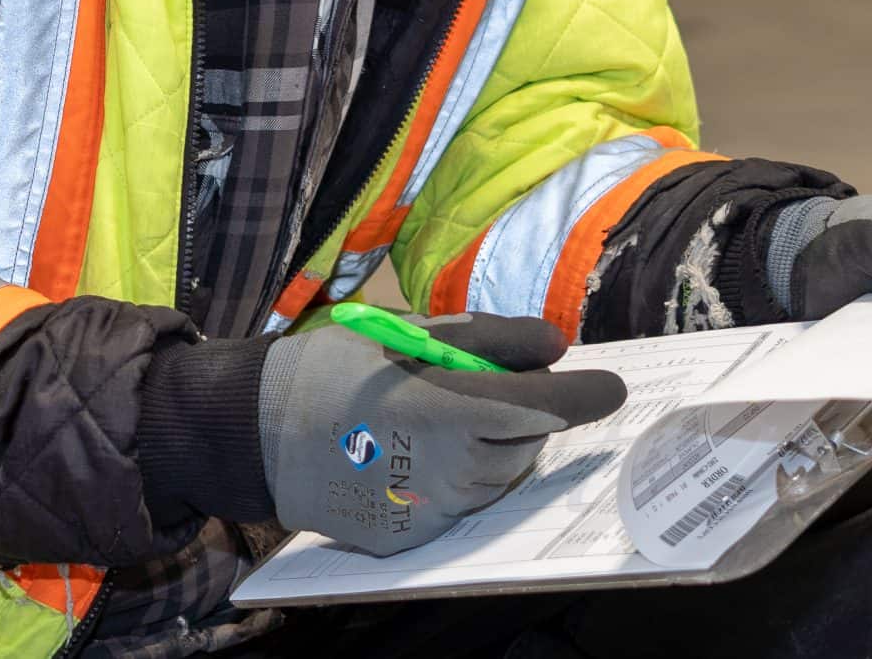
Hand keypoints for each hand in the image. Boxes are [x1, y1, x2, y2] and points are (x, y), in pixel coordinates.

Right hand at [257, 313, 624, 556]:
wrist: (258, 430)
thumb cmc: (337, 368)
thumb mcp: (411, 333)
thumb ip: (491, 340)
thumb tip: (557, 346)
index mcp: (450, 409)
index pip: (546, 407)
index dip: (588, 397)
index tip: (613, 389)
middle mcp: (448, 470)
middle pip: (526, 447)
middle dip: (526, 418)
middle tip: (490, 391)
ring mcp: (430, 512)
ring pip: (497, 481)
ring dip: (494, 451)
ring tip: (447, 422)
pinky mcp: (411, 538)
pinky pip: (460, 508)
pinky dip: (456, 481)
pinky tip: (416, 455)